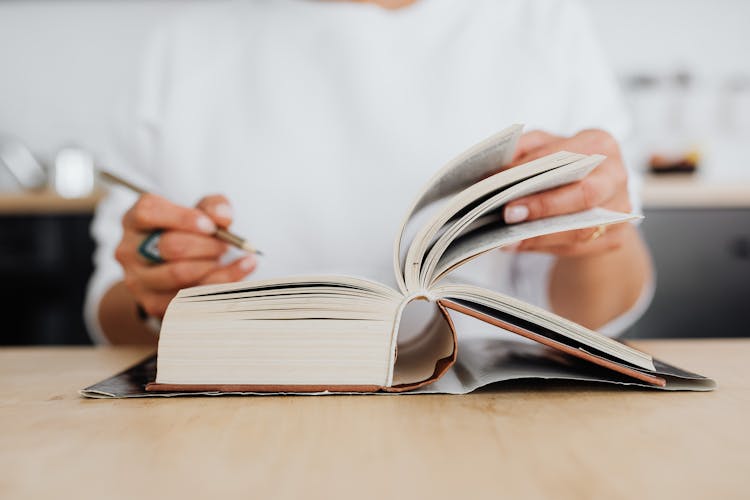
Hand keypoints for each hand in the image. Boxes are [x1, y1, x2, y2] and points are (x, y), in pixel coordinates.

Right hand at [115, 193, 256, 317]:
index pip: (149, 213)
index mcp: (135, 220)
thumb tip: (222, 216)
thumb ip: (214, 207)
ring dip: (212, 266)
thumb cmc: (188, 234)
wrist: (173, 270)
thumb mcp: (200, 212)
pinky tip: (240, 271)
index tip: (211, 226)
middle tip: (226, 244)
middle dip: (206, 245)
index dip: (182, 218)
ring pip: (179, 274)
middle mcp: (129, 250)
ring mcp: (138, 280)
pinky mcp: (153, 304)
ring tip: (227, 258)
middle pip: (168, 246)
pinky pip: (190, 297)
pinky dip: (222, 283)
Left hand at [503, 129, 631, 256]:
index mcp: (599, 143)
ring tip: (508, 238)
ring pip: (583, 228)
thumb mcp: (544, 146)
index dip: (533, 169)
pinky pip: (579, 248)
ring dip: (541, 236)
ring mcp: (620, 208)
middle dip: (544, 205)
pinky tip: (520, 245)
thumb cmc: (563, 164)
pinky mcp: (615, 237)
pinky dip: (546, 248)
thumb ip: (523, 149)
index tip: (500, 182)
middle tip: (509, 214)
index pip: (565, 156)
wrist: (593, 193)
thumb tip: (496, 171)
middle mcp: (616, 175)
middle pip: (585, 193)